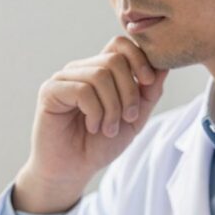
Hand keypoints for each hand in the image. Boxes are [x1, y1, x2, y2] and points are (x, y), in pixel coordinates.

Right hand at [14, 36, 168, 213]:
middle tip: (128, 117)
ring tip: (108, 128)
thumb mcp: (134, 118)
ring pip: (100, 75)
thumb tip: (164, 65)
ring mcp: (63, 79)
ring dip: (112, 106)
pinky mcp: (50, 91)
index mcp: (99, 71)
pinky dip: (95, 112)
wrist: (73, 170)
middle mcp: (80, 70)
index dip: (139, 58)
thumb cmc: (99, 145)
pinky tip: (92, 126)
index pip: (120, 44)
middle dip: (129, 91)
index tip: (149, 82)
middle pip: (115, 59)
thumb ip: (148, 92)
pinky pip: (82, 90)